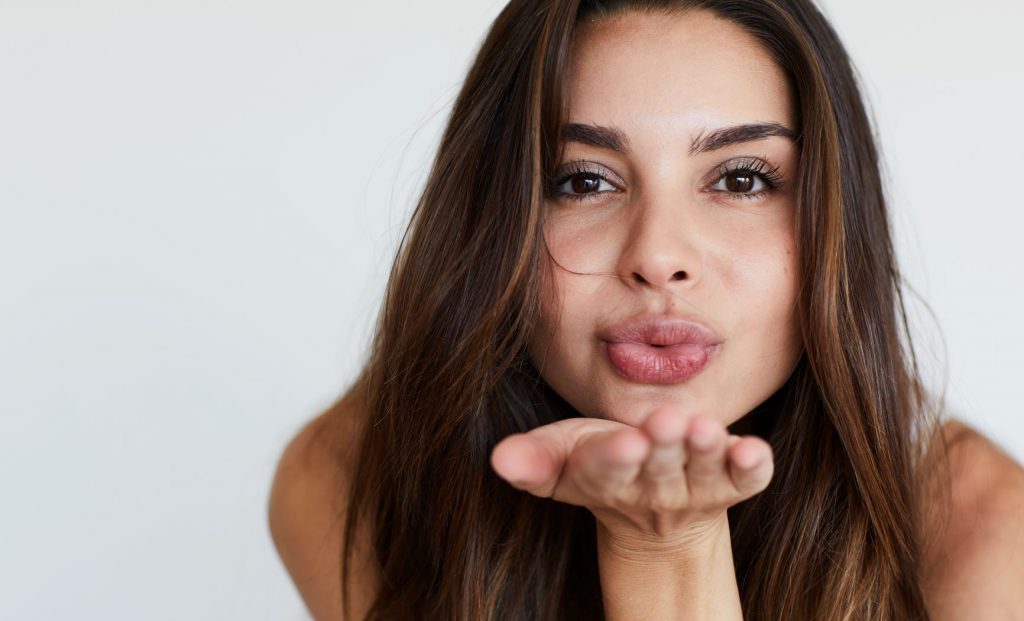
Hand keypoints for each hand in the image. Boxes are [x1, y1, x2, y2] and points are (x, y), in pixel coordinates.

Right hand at [489, 409, 773, 549]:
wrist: (654, 512)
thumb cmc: (602, 461)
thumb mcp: (560, 459)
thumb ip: (531, 459)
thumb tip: (497, 458)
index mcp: (606, 478)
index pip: (606, 471)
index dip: (614, 459)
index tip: (623, 444)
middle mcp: (653, 487)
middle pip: (657, 468)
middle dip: (662, 447)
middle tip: (666, 423)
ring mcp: (696, 487)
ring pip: (703, 471)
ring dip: (707, 451)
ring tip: (708, 429)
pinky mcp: (733, 483)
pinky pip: (746, 479)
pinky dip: (752, 466)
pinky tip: (754, 448)